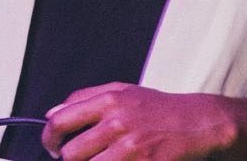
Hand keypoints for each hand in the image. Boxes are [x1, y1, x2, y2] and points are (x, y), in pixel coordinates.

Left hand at [41, 83, 237, 159]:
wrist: (197, 122)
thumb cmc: (159, 108)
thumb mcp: (124, 91)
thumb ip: (86, 98)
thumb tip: (52, 114)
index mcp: (109, 100)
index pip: (60, 120)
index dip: (49, 138)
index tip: (52, 146)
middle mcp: (116, 123)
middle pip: (70, 152)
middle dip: (69, 159)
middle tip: (77, 158)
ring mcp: (129, 147)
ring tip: (101, 159)